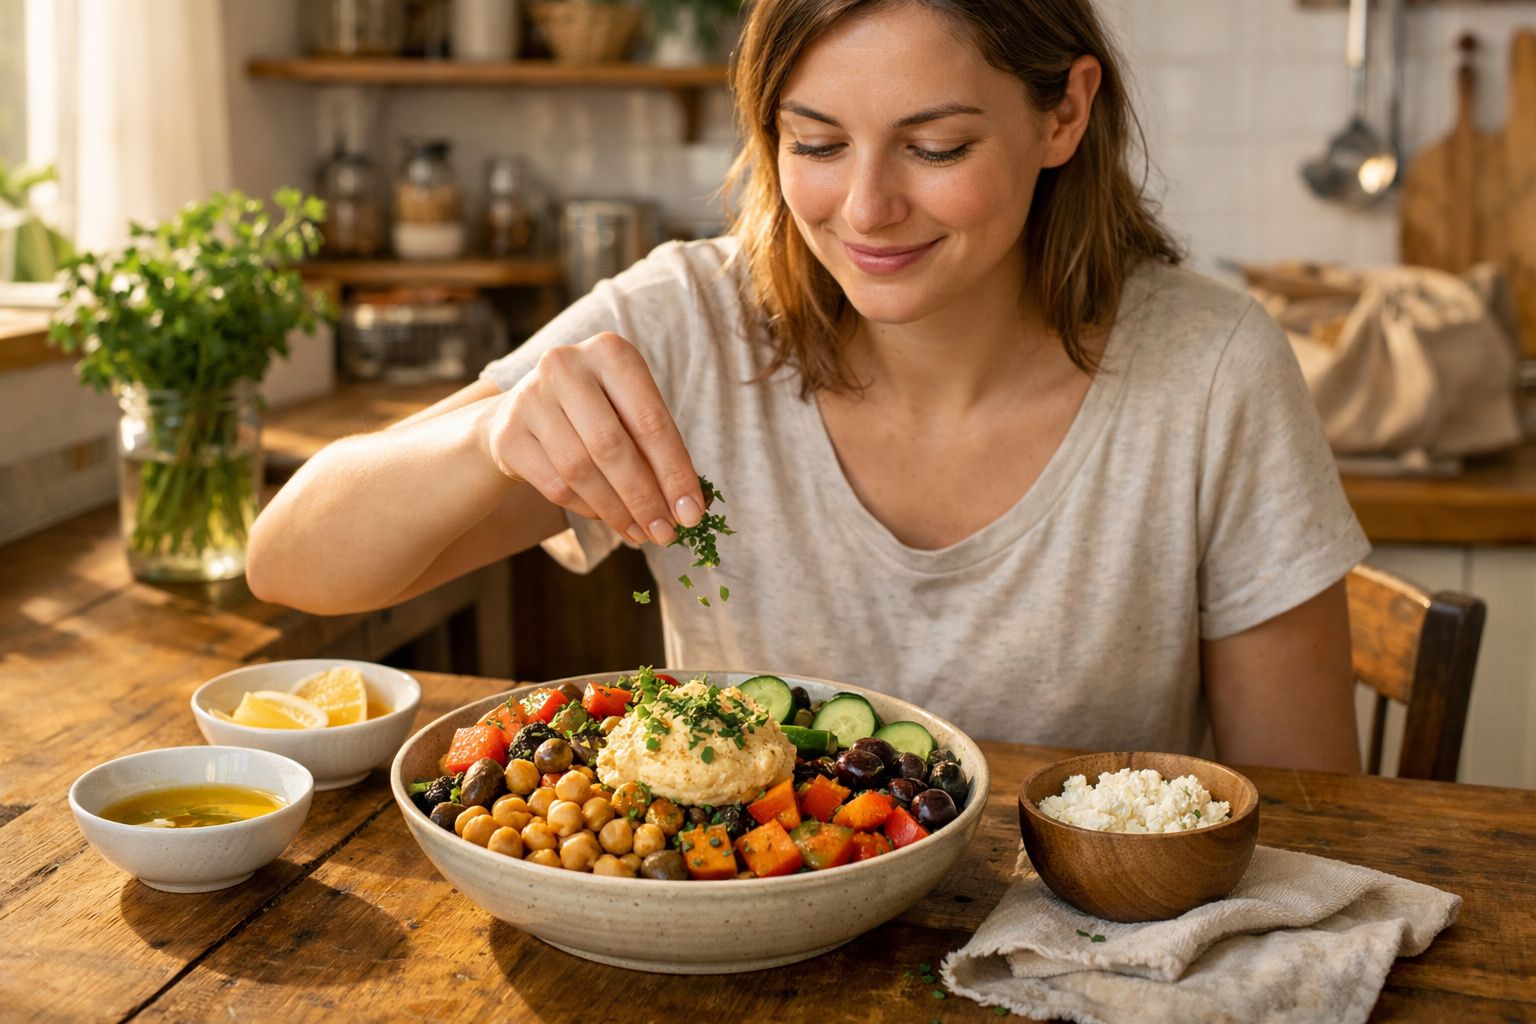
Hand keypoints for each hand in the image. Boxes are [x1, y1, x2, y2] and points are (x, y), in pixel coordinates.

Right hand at [484, 332, 705, 544]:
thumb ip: (658, 452)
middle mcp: (566, 366)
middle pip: (612, 446)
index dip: (675, 472)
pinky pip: (555, 485)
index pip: (651, 421)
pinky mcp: (507, 433)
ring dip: (616, 510)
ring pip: (580, 470)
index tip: (692, 513)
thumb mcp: (630, 414)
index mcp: (610, 353)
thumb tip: (689, 508)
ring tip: (641, 533)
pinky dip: (588, 508)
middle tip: (666, 534)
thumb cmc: (597, 412)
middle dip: (644, 498)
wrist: (526, 411)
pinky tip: (608, 518)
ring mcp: (530, 397)